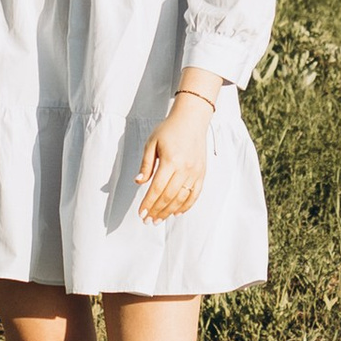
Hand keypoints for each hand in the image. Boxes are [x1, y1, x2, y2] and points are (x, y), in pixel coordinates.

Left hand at [135, 88, 215, 222]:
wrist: (192, 120)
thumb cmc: (169, 130)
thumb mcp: (152, 143)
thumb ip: (146, 164)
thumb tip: (138, 183)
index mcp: (170, 161)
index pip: (157, 188)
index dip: (148, 203)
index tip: (141, 213)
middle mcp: (185, 169)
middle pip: (169, 197)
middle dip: (157, 211)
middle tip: (148, 220)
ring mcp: (195, 172)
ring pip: (181, 198)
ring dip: (169, 211)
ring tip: (158, 219)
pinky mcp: (201, 173)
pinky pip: (195, 195)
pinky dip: (186, 206)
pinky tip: (176, 213)